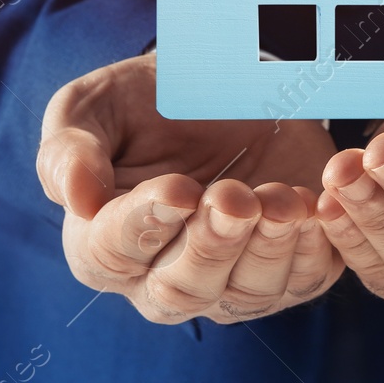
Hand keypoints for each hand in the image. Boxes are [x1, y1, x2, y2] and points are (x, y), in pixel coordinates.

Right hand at [37, 53, 344, 323]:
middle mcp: (160, 280)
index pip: (112, 254)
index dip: (144, 225)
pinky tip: (313, 206)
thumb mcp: (93, 108)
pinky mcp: (288, 272)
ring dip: (267, 249)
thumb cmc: (145, 102)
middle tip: (232, 197)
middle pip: (181, 291)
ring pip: (246, 295)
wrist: (222, 87)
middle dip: (212, 245)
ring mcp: (228, 284)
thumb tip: (74, 199)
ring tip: (280, 199)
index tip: (176, 189)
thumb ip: (70, 150)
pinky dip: (313, 249)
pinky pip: (303, 280)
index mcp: (100, 244)